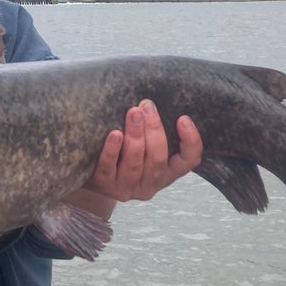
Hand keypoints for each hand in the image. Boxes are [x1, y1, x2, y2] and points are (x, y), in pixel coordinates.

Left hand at [86, 100, 202, 201]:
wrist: (94, 176)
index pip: (189, 160)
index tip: (183, 118)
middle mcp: (151, 183)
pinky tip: (114, 134)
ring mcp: (128, 187)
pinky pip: (109, 168)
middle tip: (147, 106)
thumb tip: (154, 98)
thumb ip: (154, 129)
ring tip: (133, 113)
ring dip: (135, 136)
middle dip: (154, 130)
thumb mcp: (147, 145)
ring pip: (134, 163)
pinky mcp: (106, 185)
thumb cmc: (126, 152)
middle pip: (158, 159)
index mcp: (168, 172)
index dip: (191, 141)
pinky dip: (112, 150)